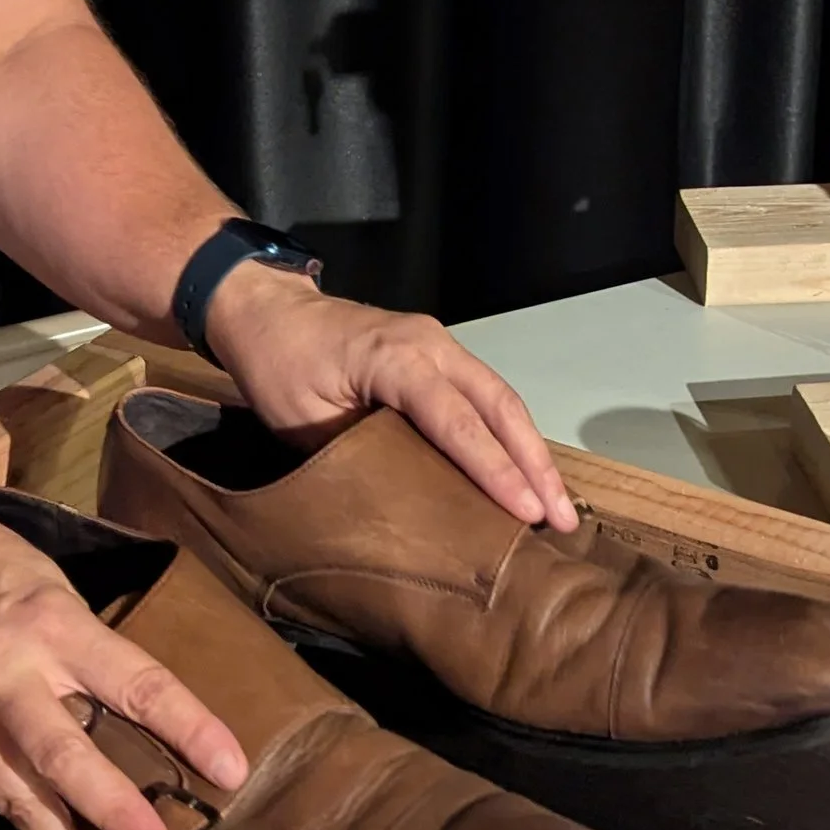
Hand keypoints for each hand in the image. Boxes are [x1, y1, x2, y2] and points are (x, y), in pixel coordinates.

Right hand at [0, 498, 246, 829]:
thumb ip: (83, 651)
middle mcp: (3, 669)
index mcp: (52, 622)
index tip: (231, 770)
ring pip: (14, 791)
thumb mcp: (48, 588)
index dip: (188, 727)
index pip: (135, 681)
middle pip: (66, 755)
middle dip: (116, 812)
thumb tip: (128, 724)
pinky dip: (5, 808)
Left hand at [203, 266, 578, 531]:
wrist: (266, 310)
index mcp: (395, 358)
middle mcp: (431, 345)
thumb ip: (360, 454)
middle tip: (564, 519)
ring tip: (558, 507)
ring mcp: (439, 345)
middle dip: (535, 465)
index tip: (528, 512)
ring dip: (532, 453)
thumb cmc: (277, 365)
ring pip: (501, 400)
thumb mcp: (304, 421)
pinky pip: (486, 397)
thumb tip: (408, 503)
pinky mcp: (439, 356)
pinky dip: (511, 436)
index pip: (457, 421)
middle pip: (500, 405)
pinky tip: (525, 473)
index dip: (495, 470)